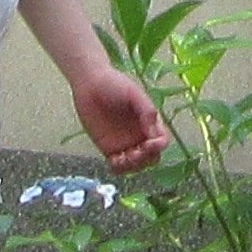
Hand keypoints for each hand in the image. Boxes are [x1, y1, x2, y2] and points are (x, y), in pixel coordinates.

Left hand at [67, 57, 170, 176]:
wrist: (89, 83)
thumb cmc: (114, 83)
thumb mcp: (134, 93)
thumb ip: (146, 111)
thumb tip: (155, 132)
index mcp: (149, 122)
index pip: (161, 141)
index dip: (158, 146)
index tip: (148, 144)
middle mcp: (139, 135)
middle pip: (151, 157)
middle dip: (146, 159)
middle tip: (134, 152)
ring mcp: (125, 143)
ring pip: (136, 165)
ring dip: (133, 166)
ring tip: (122, 158)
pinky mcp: (109, 149)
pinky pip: (118, 166)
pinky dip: (119, 169)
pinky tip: (114, 160)